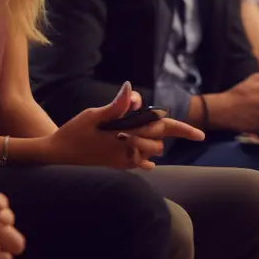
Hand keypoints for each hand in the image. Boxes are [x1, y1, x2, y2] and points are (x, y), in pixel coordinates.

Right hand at [45, 81, 203, 171]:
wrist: (57, 158)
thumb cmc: (73, 133)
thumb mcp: (93, 115)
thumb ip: (116, 106)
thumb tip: (131, 90)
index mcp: (125, 135)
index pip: (160, 130)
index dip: (183, 130)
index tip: (201, 135)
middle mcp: (129, 152)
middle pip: (159, 140)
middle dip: (156, 128)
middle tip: (136, 114)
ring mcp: (125, 163)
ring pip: (152, 152)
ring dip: (149, 141)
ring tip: (131, 129)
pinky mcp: (119, 168)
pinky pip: (141, 164)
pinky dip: (143, 156)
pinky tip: (138, 151)